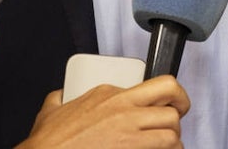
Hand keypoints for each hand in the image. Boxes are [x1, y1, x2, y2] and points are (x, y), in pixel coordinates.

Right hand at [16, 76, 190, 148]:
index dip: (165, 96)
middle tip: (175, 120)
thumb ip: (62, 97)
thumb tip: (62, 95)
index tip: (165, 103)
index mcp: (109, 94)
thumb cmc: (49, 142)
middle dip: (178, 111)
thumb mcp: (52, 108)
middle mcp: (123, 109)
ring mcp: (129, 133)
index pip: (154, 84)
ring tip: (168, 144)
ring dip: (174, 138)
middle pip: (172, 100)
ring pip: (172, 129)